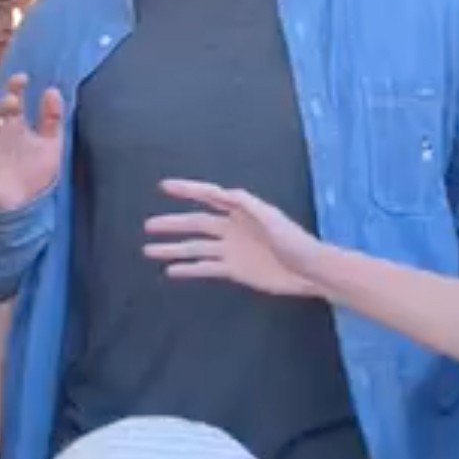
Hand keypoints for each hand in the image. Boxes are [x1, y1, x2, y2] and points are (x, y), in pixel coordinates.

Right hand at [0, 74, 64, 211]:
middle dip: (1, 106)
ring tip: (0, 123)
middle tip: (12, 101)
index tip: (22, 78)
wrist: (26, 206)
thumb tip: (53, 90)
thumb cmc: (35, 173)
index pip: (12, 100)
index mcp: (15, 124)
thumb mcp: (50, 145)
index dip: (14, 88)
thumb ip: (51, 119)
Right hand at [143, 179, 325, 298]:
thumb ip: (247, 205)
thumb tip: (223, 192)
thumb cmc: (295, 241)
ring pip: (194, 247)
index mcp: (240, 211)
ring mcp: (230, 250)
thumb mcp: (272, 218)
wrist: (310, 271)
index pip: (208, 196)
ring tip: (149, 250)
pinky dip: (188, 269)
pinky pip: (205, 268)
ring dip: (173, 248)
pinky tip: (170, 271)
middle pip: (195, 223)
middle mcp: (231, 228)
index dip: (187, 190)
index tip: (164, 186)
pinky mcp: (233, 270)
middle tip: (148, 226)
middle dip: (172, 224)